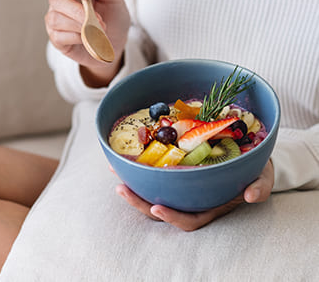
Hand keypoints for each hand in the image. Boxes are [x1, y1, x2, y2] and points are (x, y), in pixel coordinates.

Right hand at [45, 0, 130, 86]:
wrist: (116, 42)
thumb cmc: (113, 17)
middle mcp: (61, 2)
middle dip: (77, 10)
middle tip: (98, 18)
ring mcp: (56, 21)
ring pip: (56, 19)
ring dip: (79, 25)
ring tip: (99, 30)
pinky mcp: (57, 39)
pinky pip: (59, 36)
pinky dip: (76, 38)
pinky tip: (88, 38)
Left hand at [113, 160, 273, 230]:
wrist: (248, 158)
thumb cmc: (254, 170)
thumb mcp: (262, 177)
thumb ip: (261, 187)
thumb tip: (252, 196)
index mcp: (211, 206)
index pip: (190, 220)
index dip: (172, 217)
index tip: (156, 208)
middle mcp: (193, 200)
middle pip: (163, 208)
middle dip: (140, 202)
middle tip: (121, 189)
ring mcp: (184, 188)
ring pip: (155, 193)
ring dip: (134, 185)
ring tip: (115, 172)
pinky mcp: (178, 174)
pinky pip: (157, 176)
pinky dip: (141, 170)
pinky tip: (126, 159)